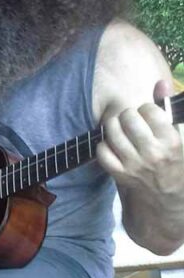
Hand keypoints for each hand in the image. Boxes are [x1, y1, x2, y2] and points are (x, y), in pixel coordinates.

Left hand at [97, 79, 183, 195]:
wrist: (168, 194)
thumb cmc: (174, 158)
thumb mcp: (180, 134)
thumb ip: (169, 107)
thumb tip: (161, 83)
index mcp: (171, 142)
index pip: (149, 110)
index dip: (147, 109)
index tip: (150, 116)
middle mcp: (152, 153)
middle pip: (127, 117)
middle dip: (129, 115)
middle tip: (134, 122)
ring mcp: (134, 165)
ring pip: (111, 131)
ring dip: (114, 126)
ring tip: (122, 130)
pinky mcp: (119, 174)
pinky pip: (101, 150)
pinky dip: (104, 144)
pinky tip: (114, 145)